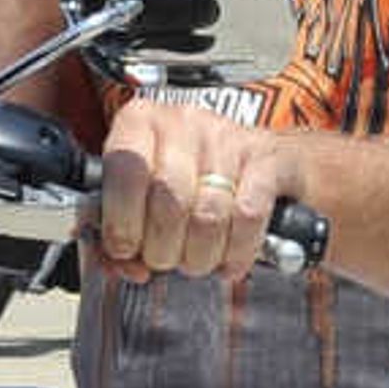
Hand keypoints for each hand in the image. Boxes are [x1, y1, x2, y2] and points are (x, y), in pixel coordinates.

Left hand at [95, 93, 304, 282]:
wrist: (257, 160)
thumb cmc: (184, 181)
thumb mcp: (141, 196)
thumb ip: (121, 232)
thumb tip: (123, 265)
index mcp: (140, 123)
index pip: (126, 168)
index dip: (121, 220)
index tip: (125, 248)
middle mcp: (183, 122)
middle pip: (169, 198)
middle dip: (162, 248)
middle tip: (163, 259)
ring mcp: (228, 138)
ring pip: (208, 215)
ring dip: (199, 256)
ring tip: (195, 259)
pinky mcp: (266, 159)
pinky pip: (248, 217)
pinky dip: (236, 251)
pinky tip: (228, 258)